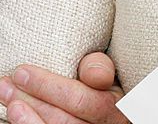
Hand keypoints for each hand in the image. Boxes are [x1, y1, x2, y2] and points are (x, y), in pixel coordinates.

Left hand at [0, 53, 125, 123]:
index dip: (49, 87)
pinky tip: (17, 118)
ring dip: (26, 119)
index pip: (83, 100)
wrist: (107, 113)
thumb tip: (93, 74)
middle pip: (63, 120)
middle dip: (32, 100)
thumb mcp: (111, 73)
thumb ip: (101, 68)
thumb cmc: (105, 88)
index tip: (22, 71)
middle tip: (7, 83)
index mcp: (118, 107)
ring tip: (10, 101)